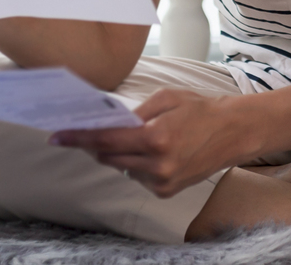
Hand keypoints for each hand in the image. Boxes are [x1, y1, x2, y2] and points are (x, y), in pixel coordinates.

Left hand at [49, 89, 260, 196]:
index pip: (106, 141)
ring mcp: (162, 182)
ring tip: (135, 137)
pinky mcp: (166, 191)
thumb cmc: (201, 110)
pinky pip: (136, 177)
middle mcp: (157, 165)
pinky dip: (135, 164)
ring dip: (118, 153)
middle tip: (90, 130)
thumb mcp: (166, 98)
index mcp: (156, 138)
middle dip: (96, 144)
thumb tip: (108, 124)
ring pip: (121, 168)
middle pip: (108, 157)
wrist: (233, 133)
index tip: (57, 136)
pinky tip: (150, 151)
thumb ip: (135, 113)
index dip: (78, 138)